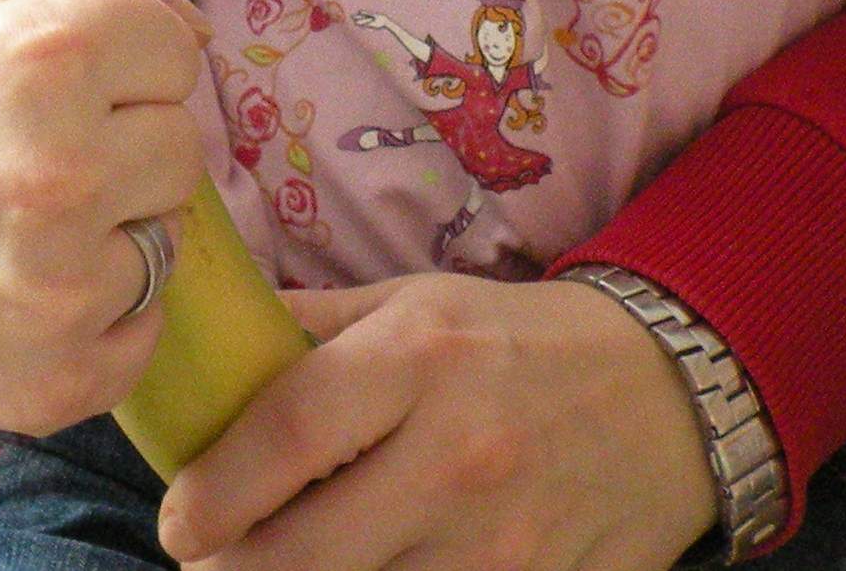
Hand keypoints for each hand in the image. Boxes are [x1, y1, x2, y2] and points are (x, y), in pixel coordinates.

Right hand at [0, 0, 210, 429]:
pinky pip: (141, 331)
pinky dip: (97, 309)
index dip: (118, 49)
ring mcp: (62, 296)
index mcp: (47, 59)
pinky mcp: (54, 384)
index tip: (51, 68)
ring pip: (164, 241)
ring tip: (17, 211)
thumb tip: (194, 26)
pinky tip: (16, 279)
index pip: (177, 48)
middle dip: (120, 132)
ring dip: (110, 222)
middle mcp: (67, 178)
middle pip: (182, 146)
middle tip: (28, 139)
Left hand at [156, 270, 718, 570]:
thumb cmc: (519, 340)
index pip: (288, 436)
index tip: (176, 517)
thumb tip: (210, 342)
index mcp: (420, 358)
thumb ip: (313, 327)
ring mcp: (502, 545)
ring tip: (271, 567)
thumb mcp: (417, 301)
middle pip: (305, 551)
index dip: (213, 491)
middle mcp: (458, 454)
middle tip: (208, 560)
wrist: (668, 396)